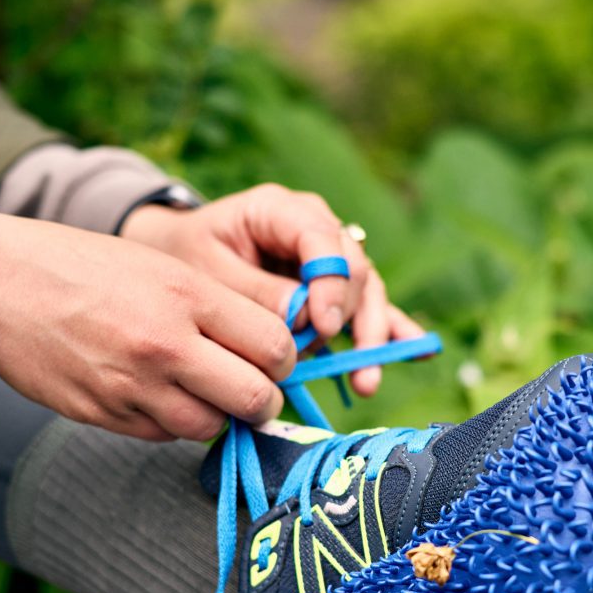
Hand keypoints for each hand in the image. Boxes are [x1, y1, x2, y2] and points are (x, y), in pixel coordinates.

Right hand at [0, 212, 296, 441]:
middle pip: (255, 398)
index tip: (274, 359)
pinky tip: (157, 394)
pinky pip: (164, 436)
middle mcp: (165, 344)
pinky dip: (172, 422)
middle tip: (253, 391)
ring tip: (200, 391)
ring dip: (216, 416)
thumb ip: (217, 309)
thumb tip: (270, 353)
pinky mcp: (105, 415)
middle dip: (264, 400)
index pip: (275, 346)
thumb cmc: (84, 266)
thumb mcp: (161, 268)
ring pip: (211, 427)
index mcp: (188, 295)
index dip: (284, 359)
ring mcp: (133, 386)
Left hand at [121, 184, 425, 394]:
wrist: (178, 260)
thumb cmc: (188, 258)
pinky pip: (368, 308)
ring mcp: (329, 261)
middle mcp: (314, 229)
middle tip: (335, 358)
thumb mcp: (207, 272)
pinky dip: (388, 331)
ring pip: (366, 292)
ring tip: (365, 382)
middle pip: (352, 269)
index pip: (321, 238)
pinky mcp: (334, 291)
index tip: (322, 325)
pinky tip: (414, 349)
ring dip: (372, 338)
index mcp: (280, 211)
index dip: (330, 281)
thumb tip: (301, 318)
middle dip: (350, 318)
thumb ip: (254, 292)